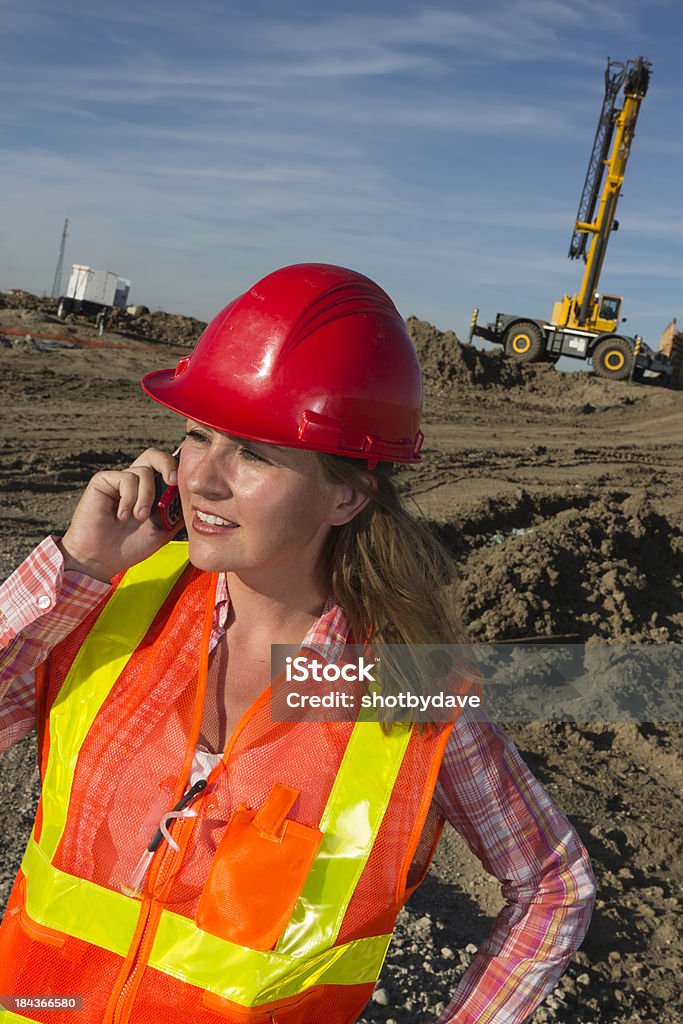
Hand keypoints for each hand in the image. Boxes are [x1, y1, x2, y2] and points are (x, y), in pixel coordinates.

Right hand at [58, 448, 181, 581]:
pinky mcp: (103, 481)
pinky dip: (129, 499)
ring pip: (144, 472)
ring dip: (146, 497)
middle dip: (168, 464)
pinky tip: (122, 516)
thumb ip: (179, 510)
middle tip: (173, 481)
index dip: (180, 467)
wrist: (101, 559)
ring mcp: (119, 480)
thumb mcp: (165, 529)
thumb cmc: (131, 546)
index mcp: (152, 490)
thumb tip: (198, 496)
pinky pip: (126, 479)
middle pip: (155, 456)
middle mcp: (136, 482)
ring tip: (138, 518)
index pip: (168, 468)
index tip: (190, 477)